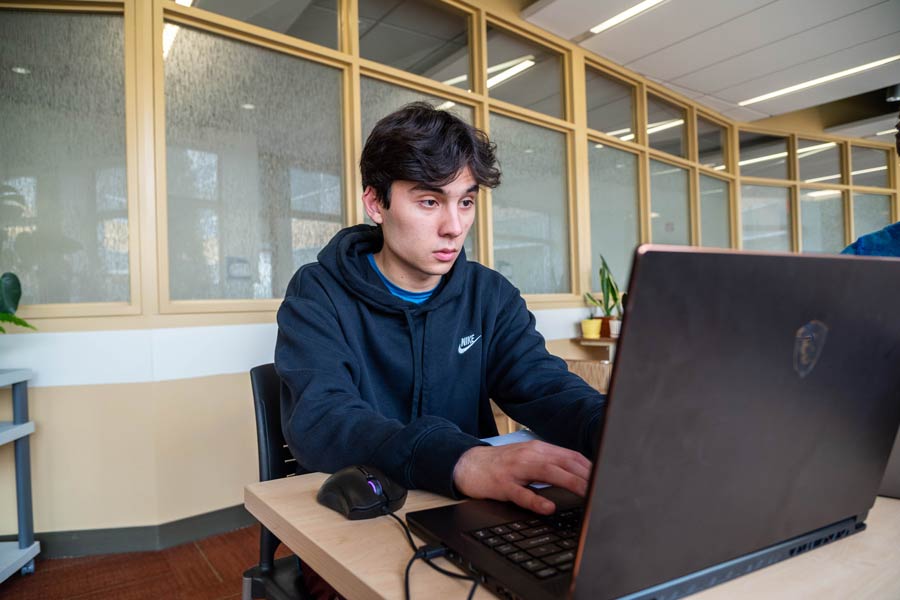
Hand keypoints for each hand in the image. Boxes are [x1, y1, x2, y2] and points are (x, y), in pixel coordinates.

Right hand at [452, 441, 591, 514]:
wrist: (468, 464)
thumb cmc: (502, 464)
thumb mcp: (528, 458)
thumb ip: (551, 463)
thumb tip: (579, 474)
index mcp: (538, 449)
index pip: (570, 455)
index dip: (590, 466)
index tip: (606, 476)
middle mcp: (529, 455)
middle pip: (564, 463)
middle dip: (586, 475)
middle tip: (604, 487)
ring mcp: (515, 469)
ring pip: (547, 473)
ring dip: (570, 483)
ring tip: (587, 494)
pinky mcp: (502, 484)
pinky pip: (521, 493)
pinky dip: (536, 500)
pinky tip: (548, 508)